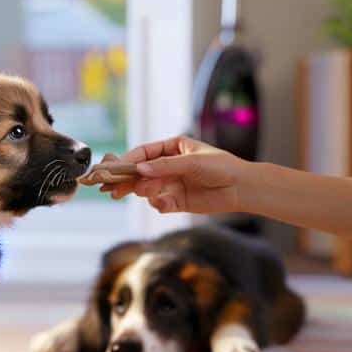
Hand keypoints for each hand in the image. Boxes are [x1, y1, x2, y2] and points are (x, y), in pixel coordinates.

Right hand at [99, 135, 244, 213]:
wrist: (241, 189)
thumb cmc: (221, 167)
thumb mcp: (192, 162)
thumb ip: (164, 166)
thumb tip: (139, 170)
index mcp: (172, 148)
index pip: (144, 153)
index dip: (128, 160)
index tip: (114, 168)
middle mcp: (169, 165)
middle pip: (140, 172)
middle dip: (126, 179)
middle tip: (110, 188)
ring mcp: (172, 183)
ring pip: (147, 188)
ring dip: (141, 191)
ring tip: (140, 193)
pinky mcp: (177, 201)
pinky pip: (159, 202)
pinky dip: (157, 204)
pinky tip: (162, 203)